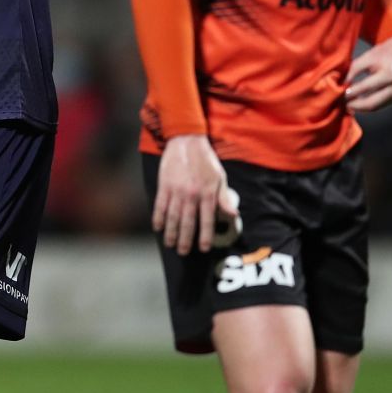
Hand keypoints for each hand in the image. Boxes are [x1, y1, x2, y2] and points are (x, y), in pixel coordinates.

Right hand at [153, 134, 229, 255]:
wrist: (186, 140)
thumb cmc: (206, 160)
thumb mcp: (220, 177)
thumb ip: (224, 198)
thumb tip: (233, 214)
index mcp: (207, 193)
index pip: (207, 220)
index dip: (205, 236)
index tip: (203, 249)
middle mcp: (192, 195)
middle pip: (188, 223)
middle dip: (185, 240)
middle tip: (183, 252)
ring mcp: (176, 191)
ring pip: (172, 217)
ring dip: (171, 233)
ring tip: (170, 244)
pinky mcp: (164, 185)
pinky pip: (160, 205)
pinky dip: (158, 218)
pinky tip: (158, 228)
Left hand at [345, 36, 391, 112]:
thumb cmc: (384, 54)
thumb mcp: (368, 57)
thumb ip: (354, 69)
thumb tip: (340, 84)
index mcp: (389, 73)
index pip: (365, 87)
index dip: (349, 93)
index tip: (337, 94)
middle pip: (371, 103)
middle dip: (353, 105)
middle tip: (339, 104)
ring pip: (375, 107)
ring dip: (359, 108)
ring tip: (345, 105)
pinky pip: (379, 106)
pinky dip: (366, 107)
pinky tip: (356, 104)